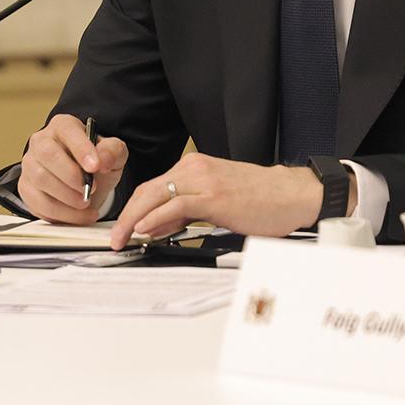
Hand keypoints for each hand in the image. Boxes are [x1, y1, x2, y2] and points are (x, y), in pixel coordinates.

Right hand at [16, 114, 126, 223]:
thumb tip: (102, 161)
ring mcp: (30, 164)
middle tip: (91, 189)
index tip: (96, 166)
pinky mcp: (25, 187)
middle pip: (47, 154)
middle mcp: (41, 141)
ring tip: (87, 203)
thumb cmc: (95, 163)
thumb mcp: (113, 153)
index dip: (81, 148)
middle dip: (72, 176)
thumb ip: (112, 152)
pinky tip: (78, 214)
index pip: (67, 130)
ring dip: (68, 197)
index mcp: (63, 126)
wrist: (86, 183)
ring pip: (41, 180)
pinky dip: (62, 213)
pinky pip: (38, 202)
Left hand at [107, 154, 334, 249]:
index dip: (131, 208)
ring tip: (122, 237)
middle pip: (147, 190)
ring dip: (134, 219)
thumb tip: (155, 227)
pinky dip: (156, 218)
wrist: (291, 194)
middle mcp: (194, 168)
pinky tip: (145, 229)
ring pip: (155, 195)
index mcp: (193, 167)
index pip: (152, 187)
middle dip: (125, 215)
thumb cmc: (259, 200)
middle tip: (113, 236)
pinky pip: (176, 206)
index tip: (121, 228)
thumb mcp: (215, 202)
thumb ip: (185, 212)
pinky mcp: (214, 195)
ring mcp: (203, 180)